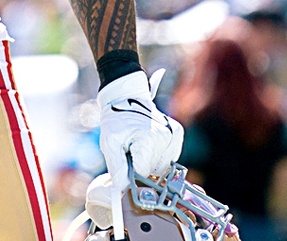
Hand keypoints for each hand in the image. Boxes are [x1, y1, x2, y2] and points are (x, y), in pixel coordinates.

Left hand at [97, 69, 182, 239]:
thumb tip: (123, 189)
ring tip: (138, 144)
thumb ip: (117, 167)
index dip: (131, 174)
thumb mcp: (109, 142)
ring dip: (149, 162)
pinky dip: (157, 155)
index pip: (143, 174)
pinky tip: (147, 143)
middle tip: (129, 150)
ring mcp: (174, 136)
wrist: (126, 97)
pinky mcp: (177, 134)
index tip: (125, 165)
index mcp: (148, 140)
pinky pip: (168, 157)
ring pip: (162, 167)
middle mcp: (165, 139)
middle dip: (139, 167)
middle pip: (153, 171)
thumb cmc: (116, 119)